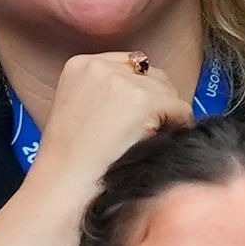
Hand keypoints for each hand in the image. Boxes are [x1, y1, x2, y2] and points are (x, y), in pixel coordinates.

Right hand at [30, 53, 191, 189]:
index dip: (138, 93)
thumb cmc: (70, 156)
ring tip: (145, 139)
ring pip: (168, 92)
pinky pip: (180, 109)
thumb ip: (105, 90)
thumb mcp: (77, 106)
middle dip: (155, 102)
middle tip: (144, 131)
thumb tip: (149, 90)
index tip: (134, 116)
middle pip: (152, 75)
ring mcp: (121, 81)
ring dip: (165, 115)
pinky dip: (176, 127)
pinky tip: (153, 143)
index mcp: (80, 64)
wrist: (64, 181)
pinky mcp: (142, 100)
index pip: (130, 65)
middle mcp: (99, 66)